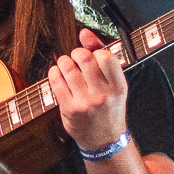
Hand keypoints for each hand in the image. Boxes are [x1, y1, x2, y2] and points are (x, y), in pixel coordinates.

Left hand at [47, 28, 128, 152]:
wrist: (104, 141)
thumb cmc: (109, 108)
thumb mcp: (115, 85)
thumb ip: (102, 57)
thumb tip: (84, 32)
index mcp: (119, 87)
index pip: (106, 56)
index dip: (95, 50)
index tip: (91, 53)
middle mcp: (103, 94)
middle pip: (85, 58)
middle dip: (77, 53)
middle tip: (76, 57)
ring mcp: (85, 102)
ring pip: (68, 68)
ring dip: (64, 61)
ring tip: (66, 65)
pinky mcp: (69, 109)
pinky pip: (56, 82)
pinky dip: (54, 73)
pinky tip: (58, 74)